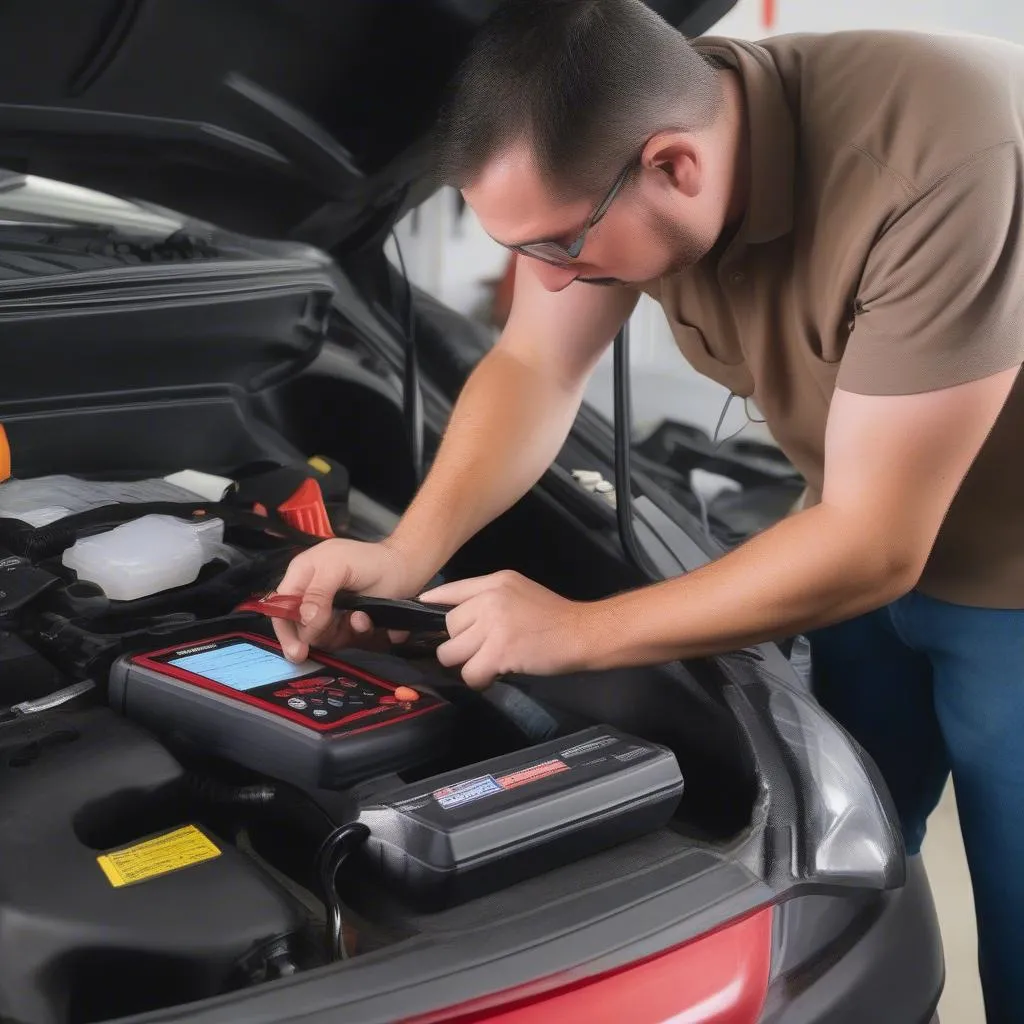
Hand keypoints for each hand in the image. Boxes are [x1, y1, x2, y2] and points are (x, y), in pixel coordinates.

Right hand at [273, 538, 421, 660]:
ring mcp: (330, 610)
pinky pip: (344, 637)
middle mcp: (311, 593)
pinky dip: (356, 631)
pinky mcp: (347, 622)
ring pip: (321, 636)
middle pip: (297, 627)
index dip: (284, 628)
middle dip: (310, 637)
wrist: (406, 567)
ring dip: (338, 633)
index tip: (296, 649)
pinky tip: (366, 619)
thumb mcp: (338, 567)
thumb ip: (318, 592)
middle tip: (308, 655)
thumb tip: (304, 620)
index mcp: (302, 573)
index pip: (280, 605)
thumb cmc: (370, 561)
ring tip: (359, 618)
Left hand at [420, 570, 590, 688]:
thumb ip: (490, 598)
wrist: (583, 633)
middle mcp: (490, 599)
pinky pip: (469, 672)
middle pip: (448, 626)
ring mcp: (494, 625)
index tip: (419, 621)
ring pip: (452, 652)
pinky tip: (494, 676)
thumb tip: (459, 619)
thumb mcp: (520, 592)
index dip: (430, 605)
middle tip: (480, 652)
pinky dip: (479, 680)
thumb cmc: (555, 617)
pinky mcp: (500, 651)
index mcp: (495, 582)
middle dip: (459, 644)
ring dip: (466, 664)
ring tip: (487, 665)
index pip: (448, 591)